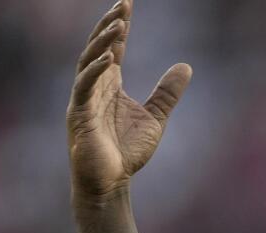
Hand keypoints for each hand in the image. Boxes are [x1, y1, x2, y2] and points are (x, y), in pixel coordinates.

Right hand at [66, 0, 191, 202]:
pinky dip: (96, 70)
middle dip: (109, 25)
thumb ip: (168, 93)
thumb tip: (186, 66)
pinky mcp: (79, 114)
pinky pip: (84, 86)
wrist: (113, 183)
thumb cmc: (128, 152)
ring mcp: (83, 99)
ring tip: (118, 25)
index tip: (128, 4)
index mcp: (109, 85)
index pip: (113, 48)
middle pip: (98, 47)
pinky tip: (110, 57)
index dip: (119, 26)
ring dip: (102, 42)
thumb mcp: (156, 117)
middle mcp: (94, 87)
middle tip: (122, 5)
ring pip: (89, 61)